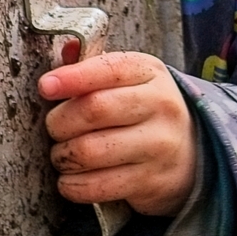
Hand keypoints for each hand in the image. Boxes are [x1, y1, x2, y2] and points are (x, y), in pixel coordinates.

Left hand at [39, 51, 197, 216]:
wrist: (191, 152)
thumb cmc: (143, 111)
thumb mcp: (129, 80)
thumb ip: (94, 66)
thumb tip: (66, 49)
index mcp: (150, 73)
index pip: (108, 69)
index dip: (71, 78)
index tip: (46, 87)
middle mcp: (159, 106)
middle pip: (93, 110)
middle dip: (59, 122)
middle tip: (55, 128)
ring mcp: (158, 145)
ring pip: (89, 151)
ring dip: (62, 156)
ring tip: (63, 154)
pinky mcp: (150, 181)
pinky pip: (96, 186)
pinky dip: (71, 185)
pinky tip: (71, 178)